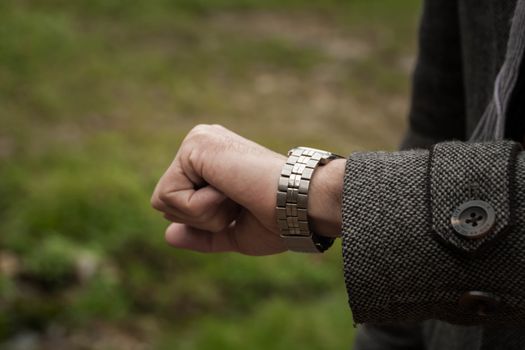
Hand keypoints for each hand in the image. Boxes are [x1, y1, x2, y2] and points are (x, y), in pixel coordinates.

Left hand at [151, 124, 344, 254]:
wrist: (300, 205)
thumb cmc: (278, 220)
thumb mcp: (234, 233)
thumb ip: (201, 234)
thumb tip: (168, 235)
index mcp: (211, 161)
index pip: (177, 203)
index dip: (205, 221)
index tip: (242, 207)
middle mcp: (202, 145)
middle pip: (166, 202)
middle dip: (201, 218)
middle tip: (238, 202)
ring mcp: (197, 141)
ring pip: (164, 200)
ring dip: (203, 213)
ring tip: (236, 195)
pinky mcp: (195, 144)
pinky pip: (169, 196)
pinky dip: (200, 207)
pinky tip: (229, 190)